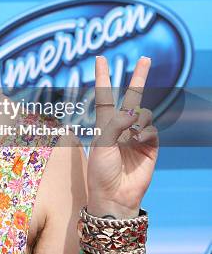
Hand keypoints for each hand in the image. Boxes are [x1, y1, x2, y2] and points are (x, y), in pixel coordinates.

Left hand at [86, 55, 158, 218]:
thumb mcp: (101, 144)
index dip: (103, 77)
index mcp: (104, 124)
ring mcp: (137, 135)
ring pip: (144, 114)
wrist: (114, 195)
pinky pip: (152, 129)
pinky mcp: (151, 146)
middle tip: (146, 58)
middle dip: (139, 77)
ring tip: (130, 135)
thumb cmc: (101, 171)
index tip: (101, 59)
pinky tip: (138, 140)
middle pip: (132, 96)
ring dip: (138, 119)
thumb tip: (133, 112)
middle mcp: (121, 126)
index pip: (105, 95)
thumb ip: (115, 124)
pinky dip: (146, 131)